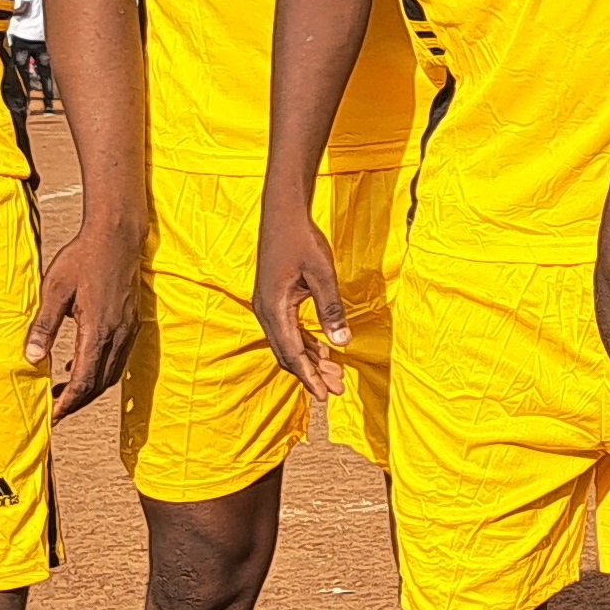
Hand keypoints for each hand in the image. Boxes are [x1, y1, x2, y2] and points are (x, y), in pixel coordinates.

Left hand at [30, 211, 142, 412]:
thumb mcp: (55, 289)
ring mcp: (127, 330)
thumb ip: (44, 326)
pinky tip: (80, 365)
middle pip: (100, 384)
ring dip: (89, 388)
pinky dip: (99, 371)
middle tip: (55, 411)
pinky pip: (117, 358)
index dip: (68, 402)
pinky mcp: (130, 323)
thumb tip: (32, 358)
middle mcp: (118, 335)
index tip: (53, 415)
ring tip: (64, 393)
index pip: (85, 380)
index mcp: (98, 330)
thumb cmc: (83, 258)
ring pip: (111, 373)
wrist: (117, 236)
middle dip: (78, 401)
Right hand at [251, 208, 349, 404]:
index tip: (324, 395)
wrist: (283, 214)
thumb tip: (342, 342)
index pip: (292, 353)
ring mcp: (269, 306)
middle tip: (337, 391)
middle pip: (289, 353)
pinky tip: (325, 351)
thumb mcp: (322, 275)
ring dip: (312, 359)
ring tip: (335, 375)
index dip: (309, 376)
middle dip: (312, 373)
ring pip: (290, 343)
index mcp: (273, 308)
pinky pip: (290, 330)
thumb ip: (331, 309)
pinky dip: (308, 343)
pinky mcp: (276, 300)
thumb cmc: (302, 240)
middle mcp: (266, 311)